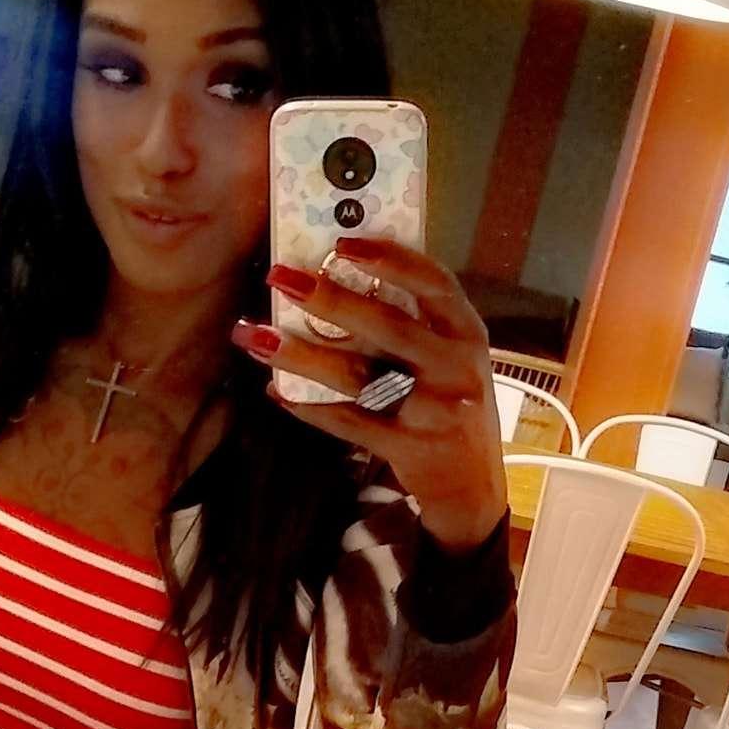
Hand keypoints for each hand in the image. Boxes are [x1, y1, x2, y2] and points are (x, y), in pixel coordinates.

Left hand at [231, 238, 506, 551]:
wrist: (472, 484)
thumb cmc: (450, 403)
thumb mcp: (450, 355)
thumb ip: (415, 319)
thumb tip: (341, 276)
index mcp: (466, 332)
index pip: (434, 283)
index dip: (389, 259)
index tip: (341, 244)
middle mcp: (455, 367)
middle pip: (388, 326)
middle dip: (329, 300)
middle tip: (279, 279)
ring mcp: (433, 411)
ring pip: (357, 375)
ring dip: (301, 354)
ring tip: (256, 336)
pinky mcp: (408, 447)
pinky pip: (348, 421)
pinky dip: (309, 407)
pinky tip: (277, 390)